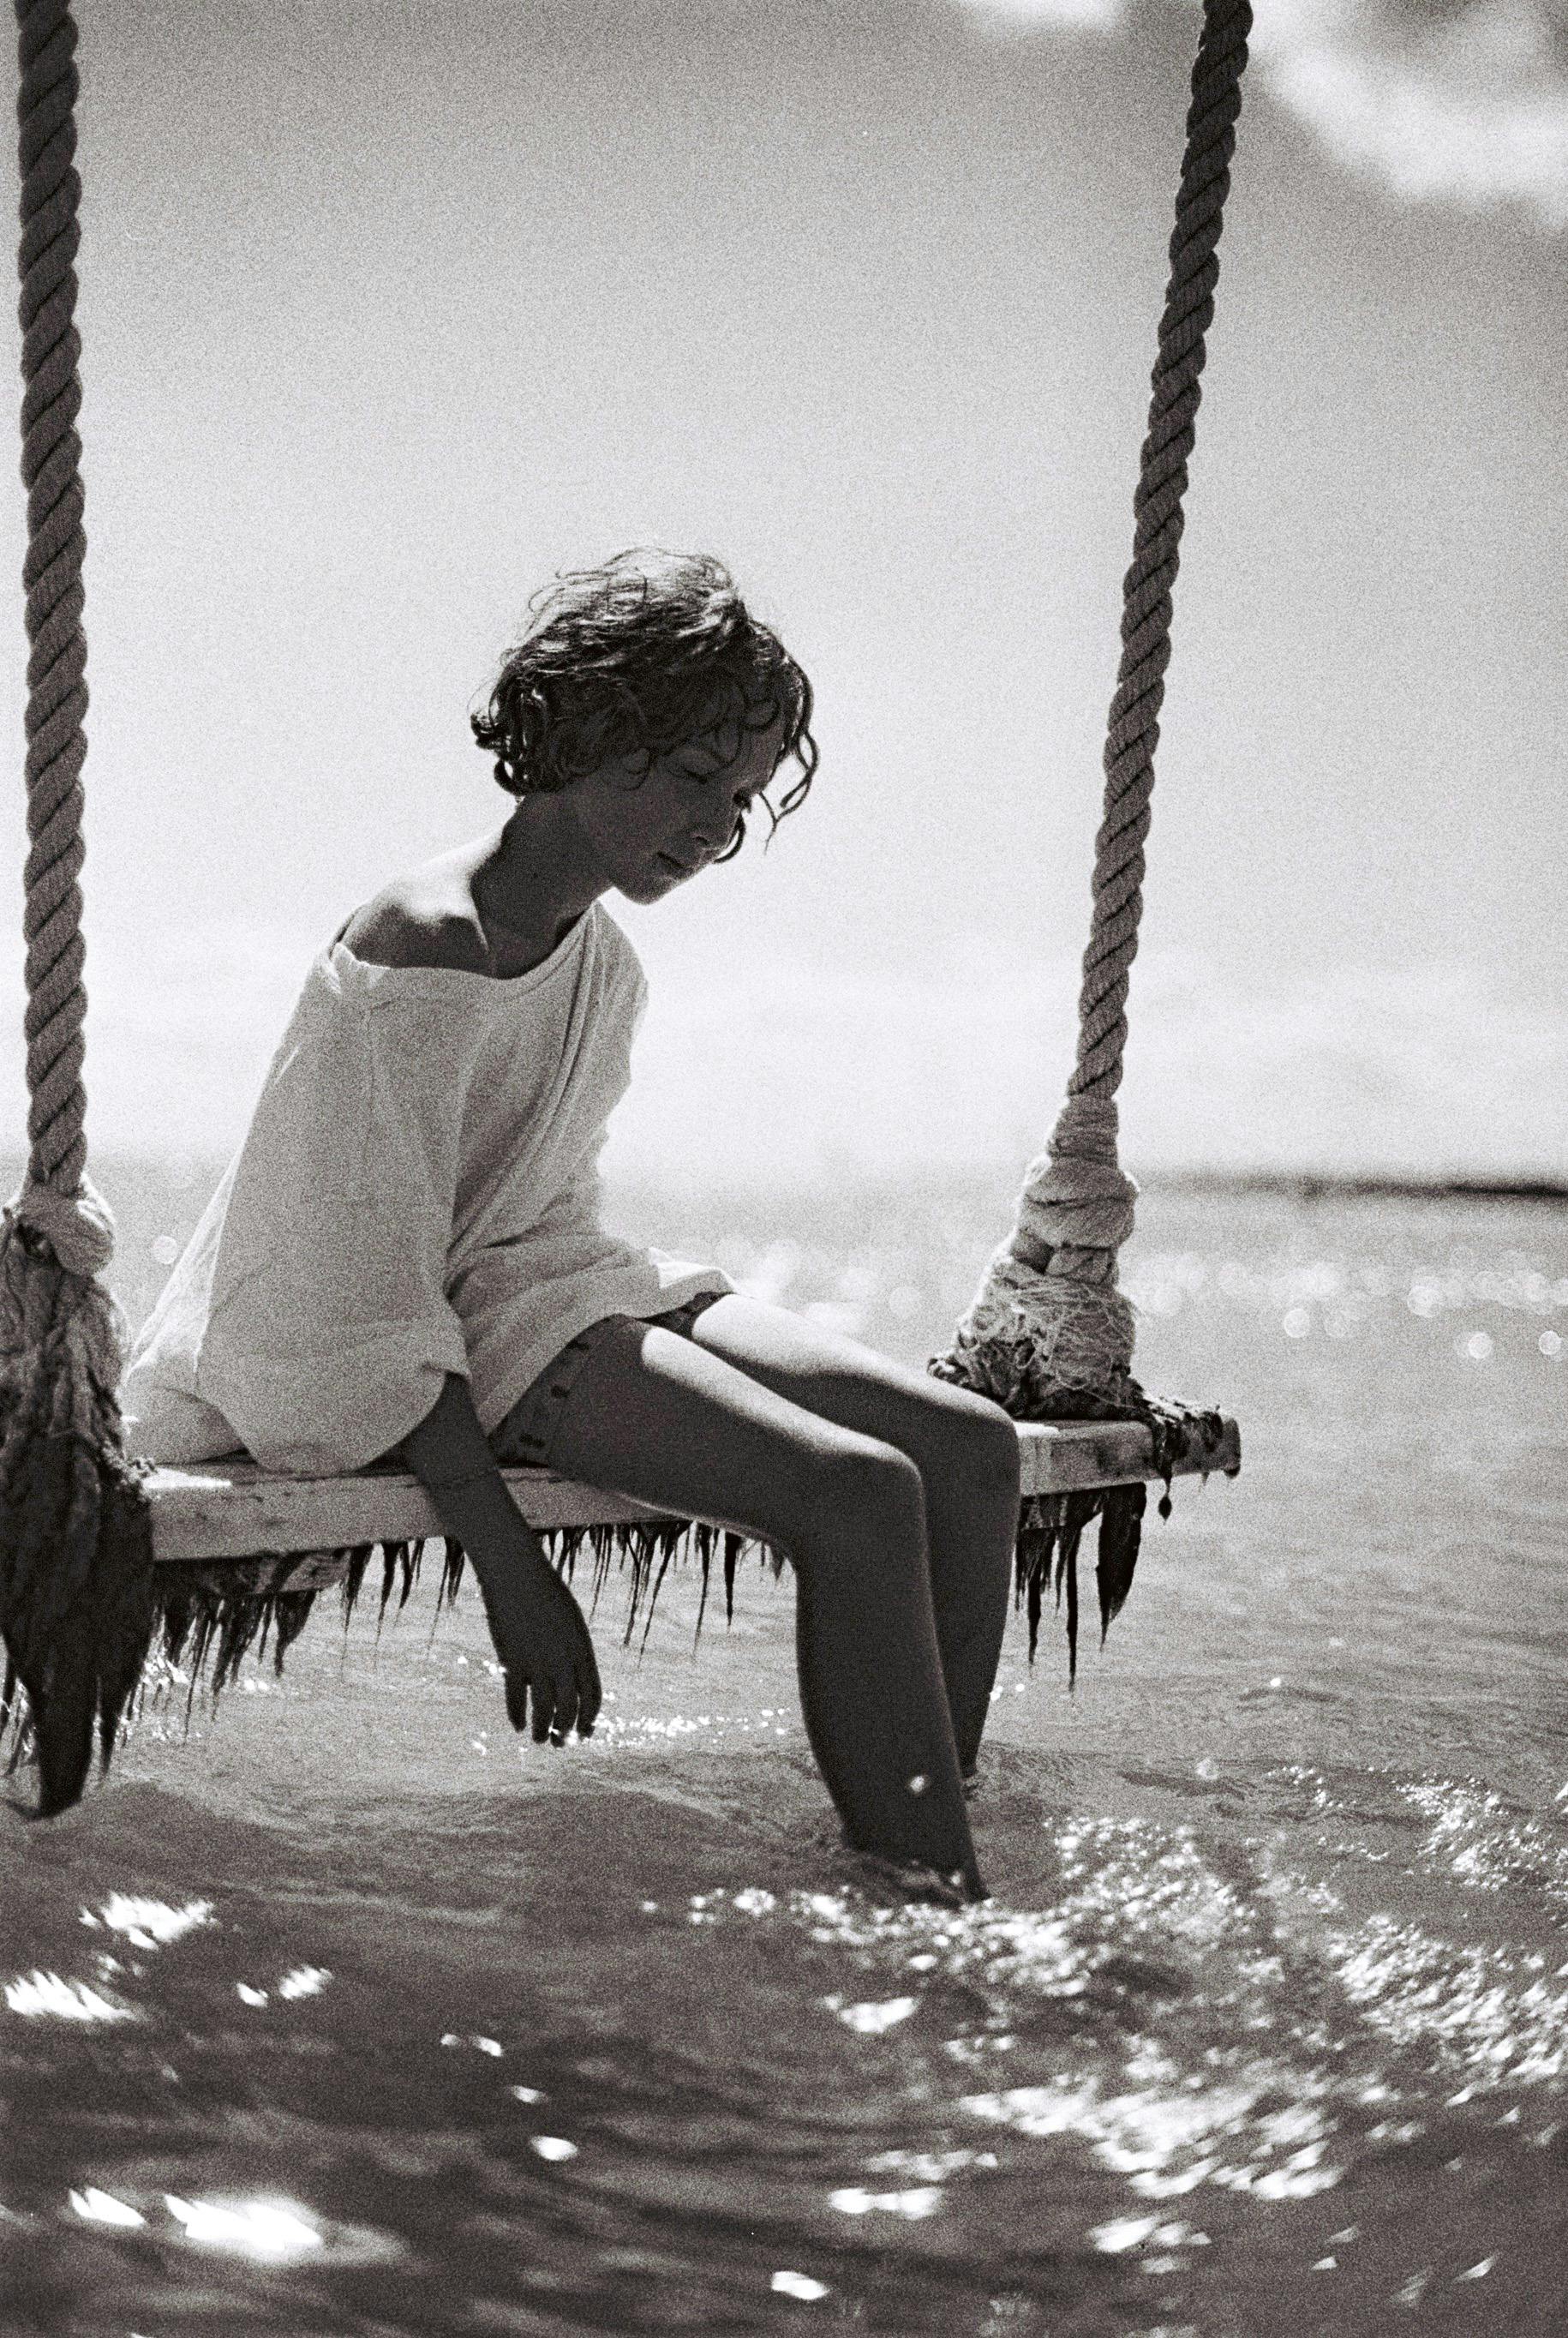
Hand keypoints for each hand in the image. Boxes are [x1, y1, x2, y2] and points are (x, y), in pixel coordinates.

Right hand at [473, 1547, 601, 1745]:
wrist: (517, 1574)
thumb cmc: (546, 1594)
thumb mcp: (569, 1622)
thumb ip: (573, 1651)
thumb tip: (568, 1678)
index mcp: (582, 1650)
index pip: (592, 1695)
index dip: (589, 1718)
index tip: (583, 1732)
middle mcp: (563, 1660)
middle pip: (570, 1708)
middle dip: (567, 1732)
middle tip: (561, 1744)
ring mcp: (538, 1661)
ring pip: (543, 1710)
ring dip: (543, 1731)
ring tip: (540, 1740)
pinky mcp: (513, 1660)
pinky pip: (516, 1698)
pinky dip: (517, 1715)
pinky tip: (518, 1725)